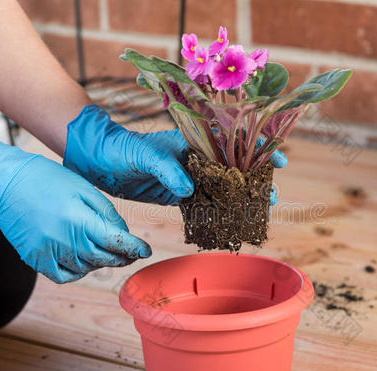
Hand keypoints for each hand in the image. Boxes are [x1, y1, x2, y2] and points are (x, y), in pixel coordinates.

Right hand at [0, 139, 150, 282]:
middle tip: (130, 253)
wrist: (5, 183)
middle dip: (122, 257)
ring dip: (101, 262)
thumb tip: (123, 235)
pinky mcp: (35, 259)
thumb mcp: (84, 189)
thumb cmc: (48, 179)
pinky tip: (83, 260)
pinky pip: (64, 276)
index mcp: (79, 219)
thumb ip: (107, 214)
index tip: (146, 251)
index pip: (116, 242)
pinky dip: (79, 271)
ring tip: (105, 251)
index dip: (135, 248)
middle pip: (104, 259)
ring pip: (87, 268)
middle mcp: (64, 240)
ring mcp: (48, 253)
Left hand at [63, 105, 287, 205]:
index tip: (277, 160)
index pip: (234, 139)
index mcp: (194, 139)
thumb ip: (168, 169)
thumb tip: (188, 188)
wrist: (99, 161)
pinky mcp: (177, 194)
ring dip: (238, 200)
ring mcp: (189, 176)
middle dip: (255, 180)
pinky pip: (201, 204)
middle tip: (271, 197)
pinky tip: (226, 224)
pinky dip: (214, 214)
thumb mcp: (145, 155)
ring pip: (221, 187)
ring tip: (256, 213)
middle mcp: (197, 157)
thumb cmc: (123, 149)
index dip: (258, 148)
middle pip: (234, 167)